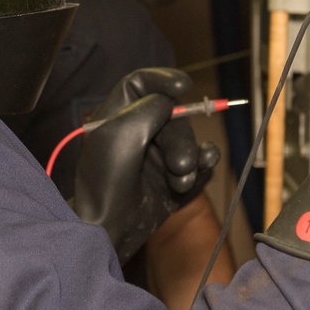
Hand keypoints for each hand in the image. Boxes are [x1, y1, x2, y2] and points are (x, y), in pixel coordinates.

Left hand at [72, 68, 220, 264]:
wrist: (108, 230)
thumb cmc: (106, 180)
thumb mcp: (122, 133)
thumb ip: (149, 108)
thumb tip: (169, 101)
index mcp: (117, 117)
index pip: (140, 84)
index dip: (162, 79)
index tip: (182, 85)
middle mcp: (137, 134)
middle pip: (173, 116)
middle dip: (181, 138)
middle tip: (180, 165)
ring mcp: (156, 159)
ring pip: (187, 142)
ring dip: (189, 159)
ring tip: (178, 181)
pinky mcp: (173, 182)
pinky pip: (199, 165)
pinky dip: (203, 168)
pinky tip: (199, 174)